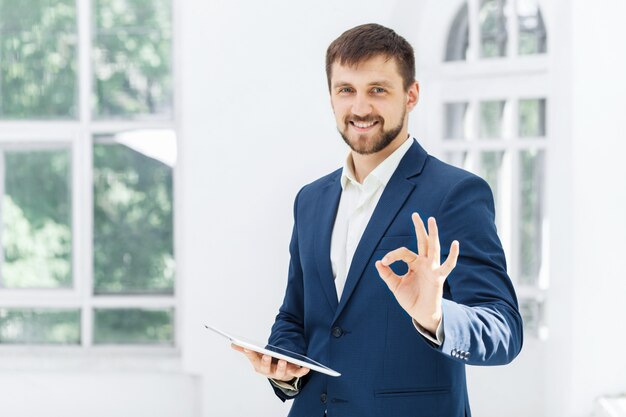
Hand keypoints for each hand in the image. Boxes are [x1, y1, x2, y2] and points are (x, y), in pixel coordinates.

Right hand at [231, 344, 309, 381]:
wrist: (280, 374)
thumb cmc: (267, 363)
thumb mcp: (256, 357)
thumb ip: (246, 350)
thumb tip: (233, 343)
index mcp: (259, 366)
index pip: (253, 359)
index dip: (250, 353)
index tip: (247, 347)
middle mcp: (269, 371)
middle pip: (266, 368)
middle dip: (266, 362)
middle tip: (266, 355)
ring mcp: (281, 373)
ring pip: (281, 372)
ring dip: (282, 367)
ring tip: (284, 360)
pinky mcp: (292, 373)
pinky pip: (297, 373)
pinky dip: (302, 371)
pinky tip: (306, 367)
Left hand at [375, 213, 458, 334]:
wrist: (420, 314)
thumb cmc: (410, 299)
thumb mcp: (395, 286)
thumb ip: (387, 274)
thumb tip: (378, 262)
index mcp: (413, 263)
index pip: (403, 253)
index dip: (392, 255)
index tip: (384, 262)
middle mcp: (424, 263)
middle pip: (422, 242)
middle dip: (419, 228)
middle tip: (415, 214)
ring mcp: (432, 268)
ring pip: (433, 248)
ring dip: (432, 234)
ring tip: (431, 220)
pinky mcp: (438, 277)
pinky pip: (448, 265)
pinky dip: (452, 255)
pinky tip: (456, 243)